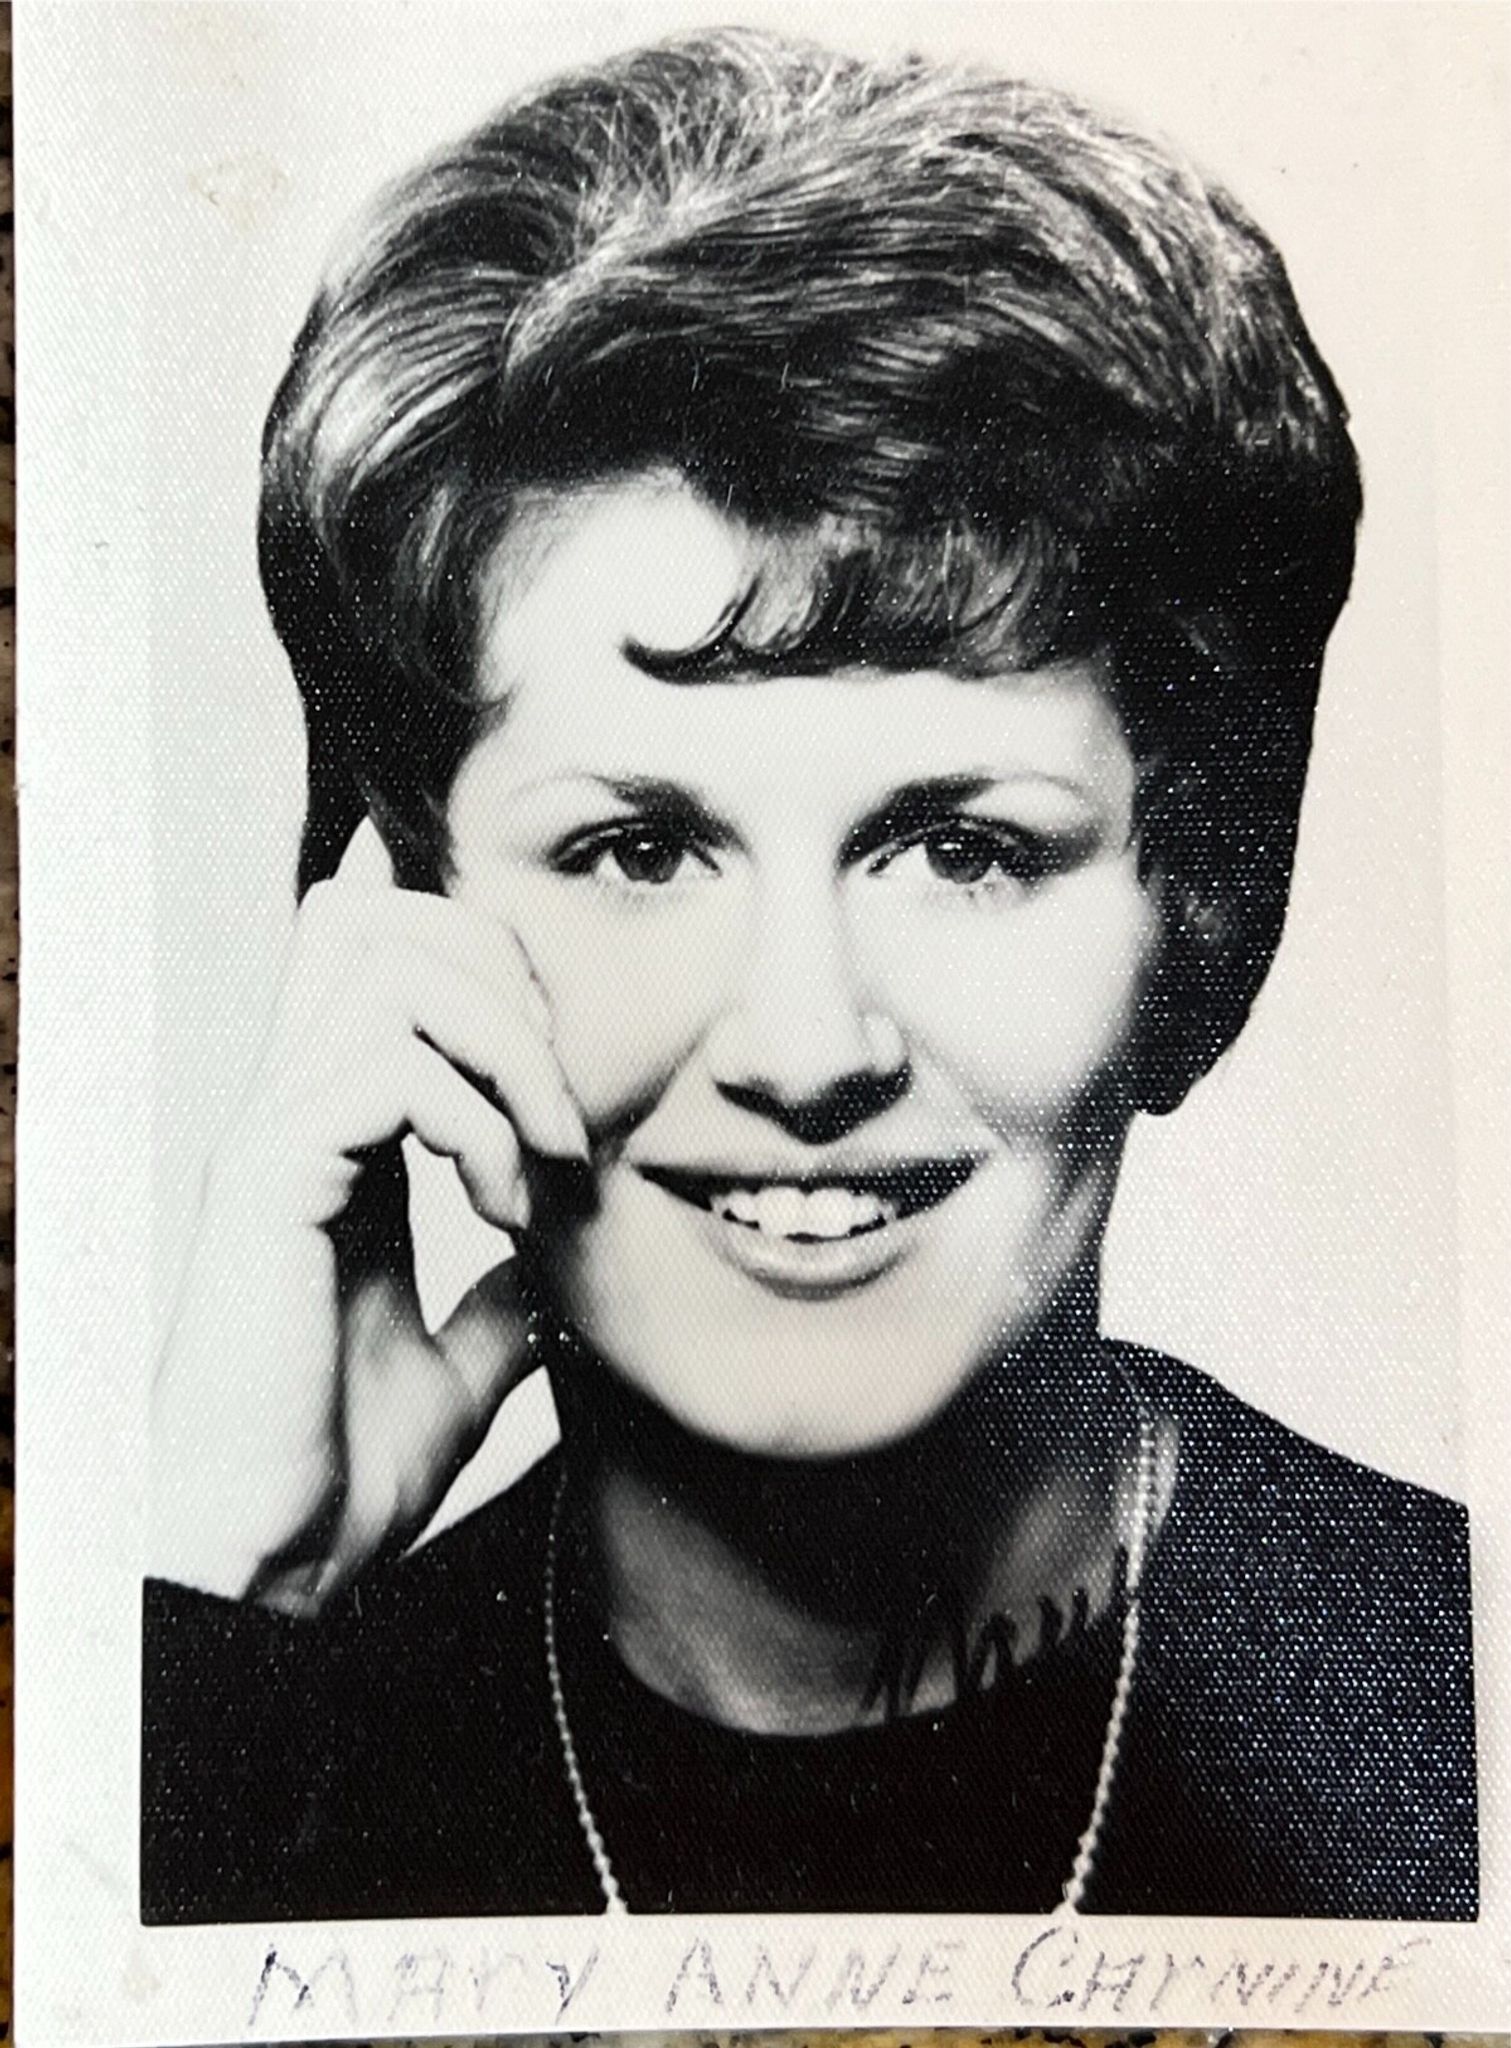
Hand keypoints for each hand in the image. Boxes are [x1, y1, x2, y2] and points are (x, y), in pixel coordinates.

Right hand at [148, 820, 587, 1610]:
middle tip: (563, 1115)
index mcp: (331, 1145)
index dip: (488, 972)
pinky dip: (478, 1124)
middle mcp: (291, 1116)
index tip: (563, 1091)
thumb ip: (499, 1306)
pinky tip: (506, 1209)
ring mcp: (273, 1141)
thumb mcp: (454, 1373)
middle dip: (507, 982)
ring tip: (547, 1165)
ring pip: (390, 970)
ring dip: (507, 1052)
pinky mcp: (270, 1182)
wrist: (265, 1567)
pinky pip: (389, 1072)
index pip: (379, 958)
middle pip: (378, 920)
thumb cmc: (334, 1477)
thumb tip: (561, 1269)